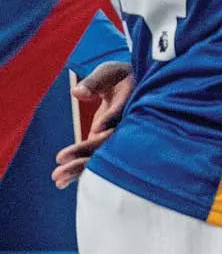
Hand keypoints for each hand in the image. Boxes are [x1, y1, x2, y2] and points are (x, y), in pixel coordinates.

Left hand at [53, 61, 132, 188]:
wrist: (132, 88)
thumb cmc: (121, 76)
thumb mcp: (110, 72)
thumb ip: (95, 81)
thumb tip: (76, 93)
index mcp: (133, 106)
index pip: (122, 115)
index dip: (111, 120)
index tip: (96, 130)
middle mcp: (128, 128)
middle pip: (109, 145)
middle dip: (86, 158)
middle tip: (60, 170)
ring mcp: (117, 139)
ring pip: (101, 157)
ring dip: (79, 169)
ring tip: (56, 179)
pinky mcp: (105, 144)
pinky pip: (93, 158)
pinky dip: (78, 170)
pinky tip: (60, 182)